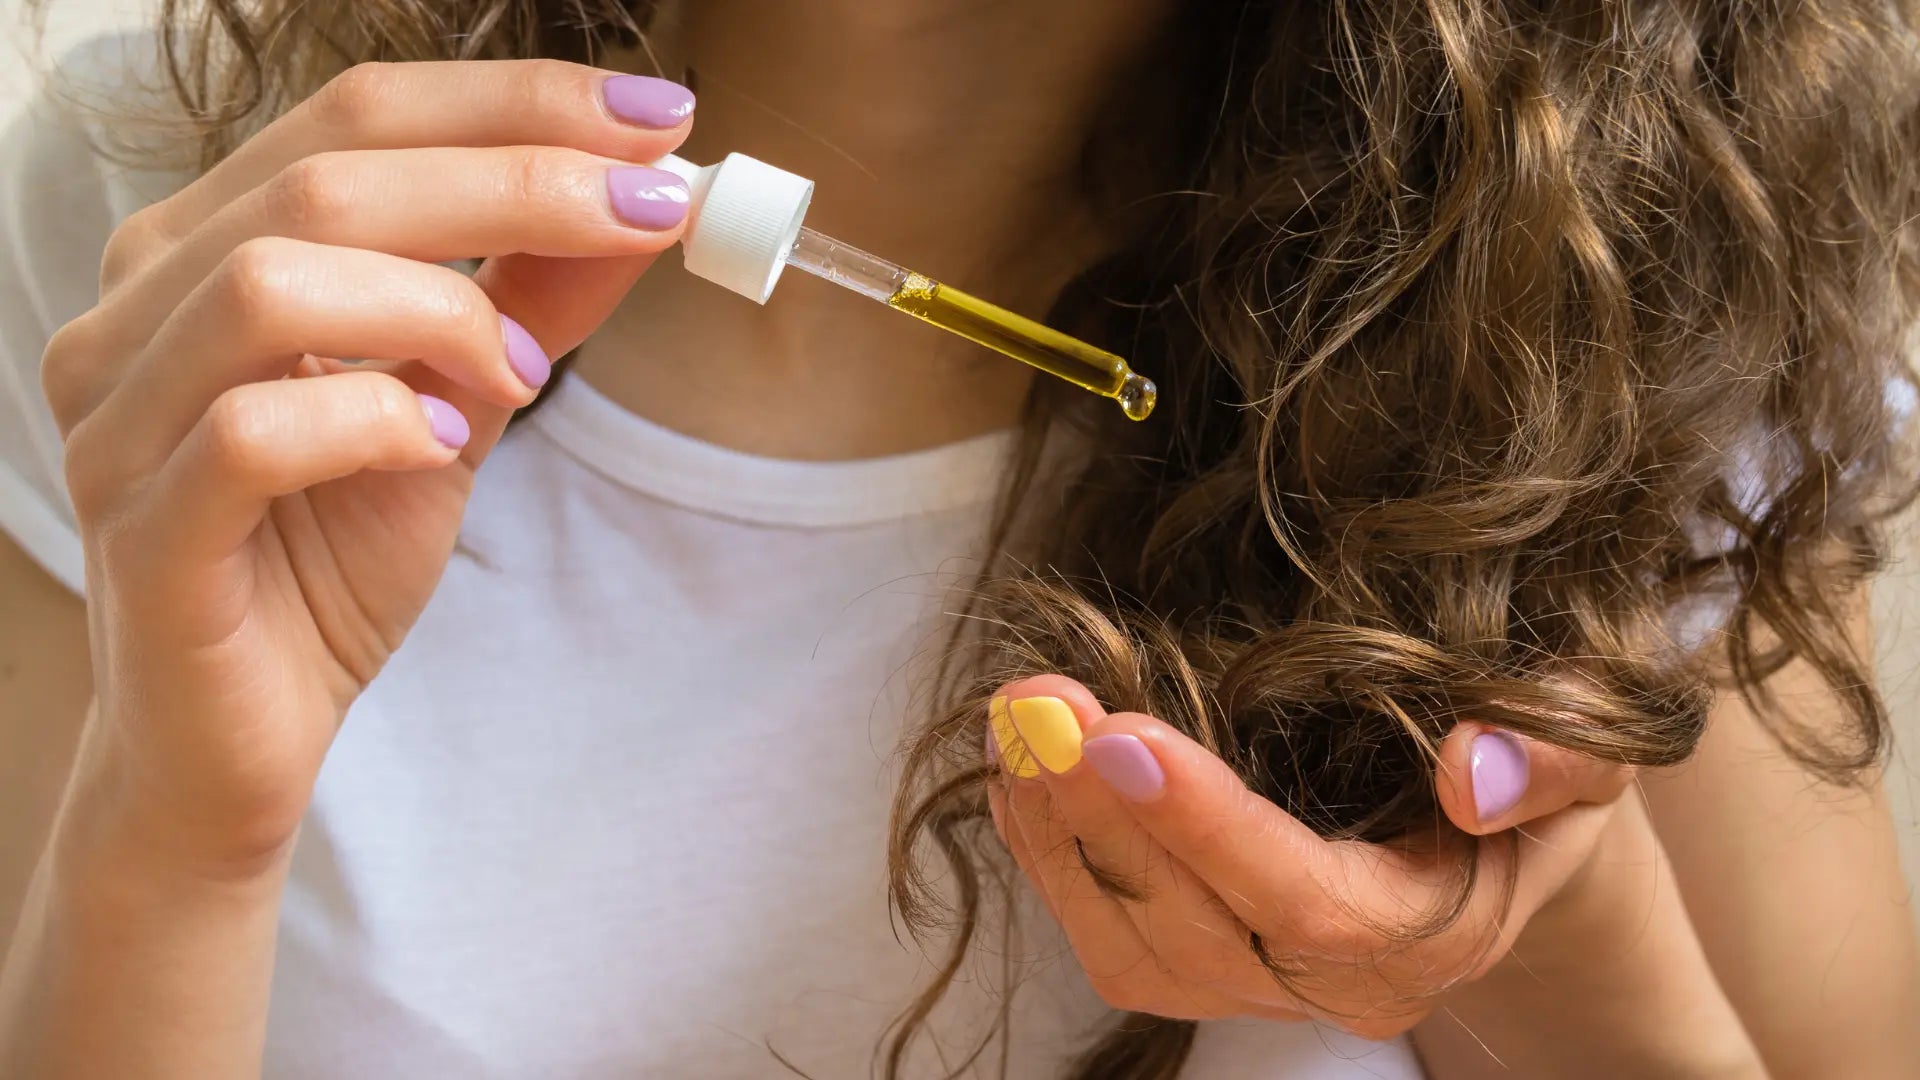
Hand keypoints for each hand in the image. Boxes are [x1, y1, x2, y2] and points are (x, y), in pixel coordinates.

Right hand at [41, 60, 693, 875]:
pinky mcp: (138, 529)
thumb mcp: (454, 404)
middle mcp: (137, 309)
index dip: (515, 102)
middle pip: (326, 177)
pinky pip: (251, 434)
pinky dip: (372, 422)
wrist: (245, 735)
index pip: (358, 117)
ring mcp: (118, 417)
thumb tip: (642, 203)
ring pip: (271, 283)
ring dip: (437, 307)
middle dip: (518, 177)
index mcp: (204, 249)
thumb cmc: (330, 558)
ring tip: (519, 376)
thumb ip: (528, 302)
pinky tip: (436, 447)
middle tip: (651, 208)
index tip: (660, 117)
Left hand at [984, 674, 1631, 1037]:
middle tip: (1036, 700)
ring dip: (1057, 834)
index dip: (1206, 826)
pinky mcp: (1205, 966)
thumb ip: (1555, 757)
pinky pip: (1107, 936)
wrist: (1503, 827)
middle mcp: (1341, 985)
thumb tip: (1469, 768)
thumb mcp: (1593, 745)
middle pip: (1197, 930)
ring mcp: (1264, 987)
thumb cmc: (1542, 769)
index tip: (1121, 735)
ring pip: (1132, 949)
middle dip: (1101, 814)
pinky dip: (1048, 856)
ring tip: (1015, 722)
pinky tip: (1020, 774)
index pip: (1307, 905)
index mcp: (1434, 933)